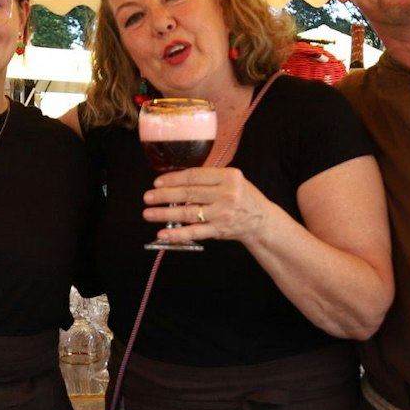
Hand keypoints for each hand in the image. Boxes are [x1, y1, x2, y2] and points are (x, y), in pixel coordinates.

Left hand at [142, 167, 275, 245]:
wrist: (261, 221)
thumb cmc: (243, 198)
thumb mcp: (232, 180)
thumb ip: (209, 179)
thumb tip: (176, 181)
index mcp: (229, 176)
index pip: (195, 176)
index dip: (173, 178)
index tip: (157, 182)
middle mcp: (226, 194)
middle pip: (189, 193)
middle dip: (164, 195)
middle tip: (148, 197)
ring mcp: (223, 213)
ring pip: (188, 212)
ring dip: (165, 213)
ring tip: (148, 213)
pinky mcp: (220, 229)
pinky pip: (195, 232)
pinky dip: (177, 233)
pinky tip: (163, 233)